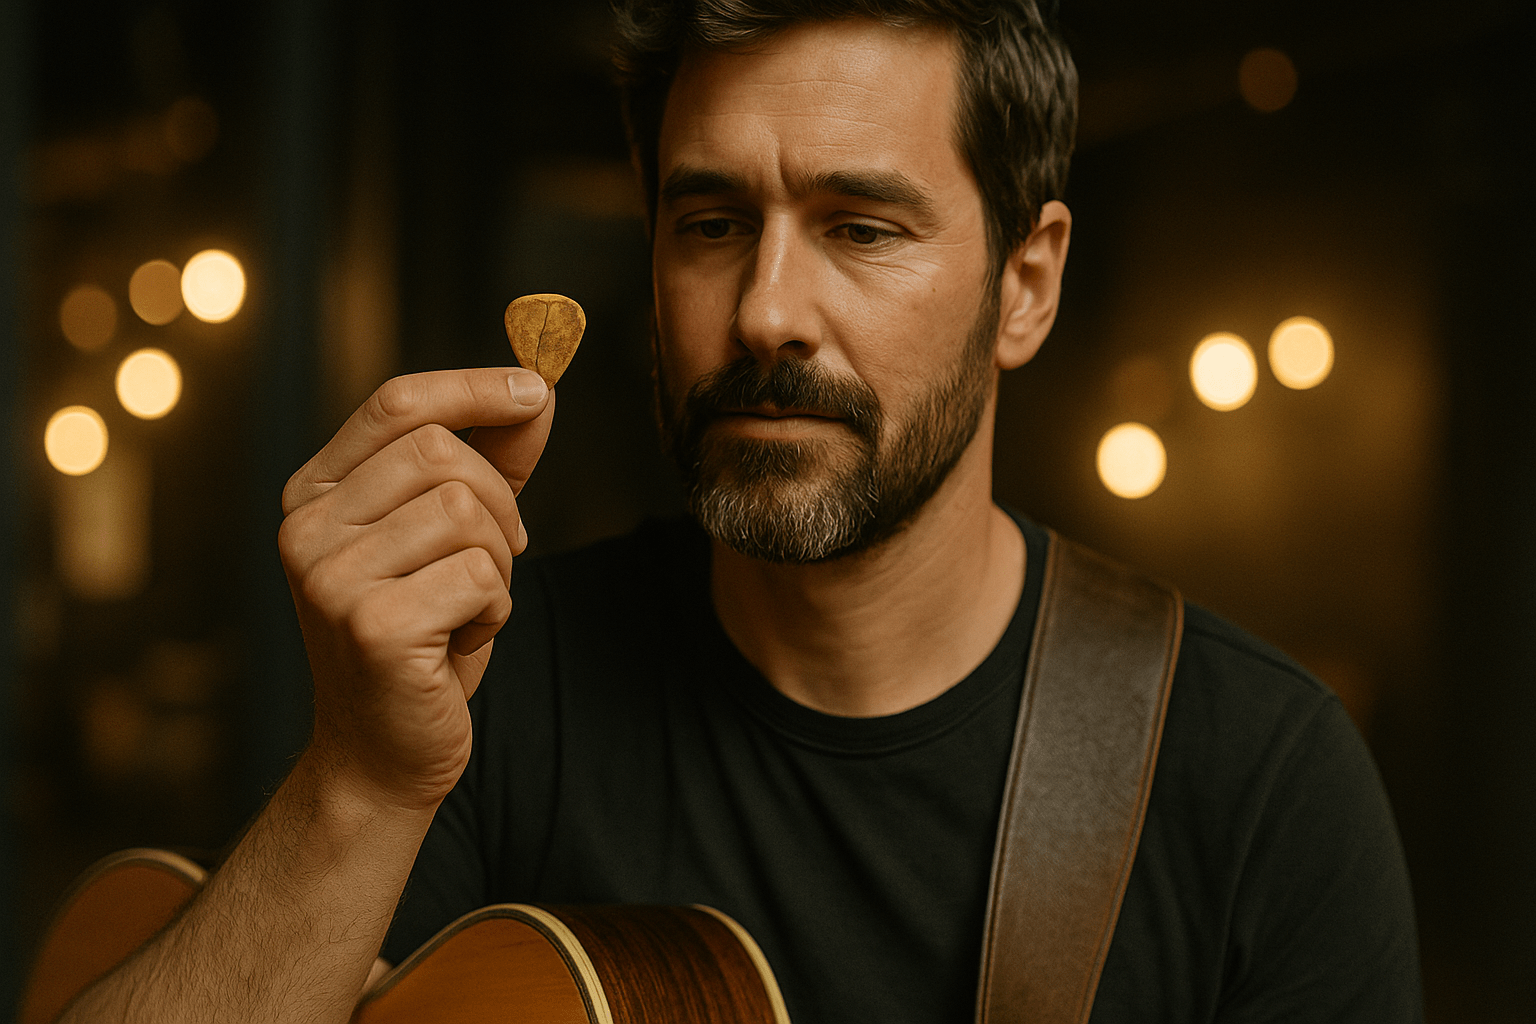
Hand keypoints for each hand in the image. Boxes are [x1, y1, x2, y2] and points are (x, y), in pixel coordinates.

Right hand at [277, 368, 554, 810]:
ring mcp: (330, 577)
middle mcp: (305, 527)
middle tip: (497, 557)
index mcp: (316, 493)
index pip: (396, 403)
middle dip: (498, 503)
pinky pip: (478, 576)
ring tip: (465, 608)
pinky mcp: (371, 626)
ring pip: (464, 511)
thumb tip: (536, 392)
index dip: (474, 387)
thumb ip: (492, 461)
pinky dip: (493, 609)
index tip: (536, 389)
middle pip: (440, 452)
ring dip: (495, 565)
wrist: (385, 750)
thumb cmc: (425, 634)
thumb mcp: (456, 534)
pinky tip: (459, 641)